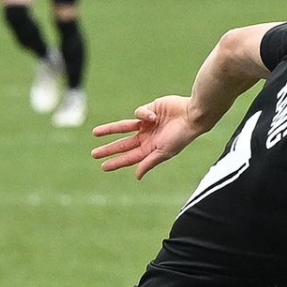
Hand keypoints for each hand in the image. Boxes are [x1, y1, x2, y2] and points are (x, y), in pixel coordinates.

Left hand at [91, 95, 207, 178]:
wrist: (192, 115)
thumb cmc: (181, 136)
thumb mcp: (164, 152)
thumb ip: (149, 163)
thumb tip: (137, 176)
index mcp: (150, 150)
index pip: (129, 157)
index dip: (116, 162)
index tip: (103, 166)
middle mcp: (147, 138)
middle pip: (123, 145)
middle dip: (109, 149)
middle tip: (94, 154)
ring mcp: (147, 124)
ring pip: (124, 128)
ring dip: (110, 131)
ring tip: (95, 133)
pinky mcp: (149, 110)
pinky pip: (139, 113)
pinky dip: (144, 114)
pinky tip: (154, 116)